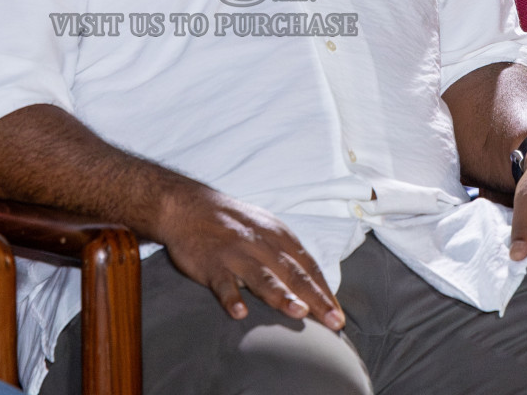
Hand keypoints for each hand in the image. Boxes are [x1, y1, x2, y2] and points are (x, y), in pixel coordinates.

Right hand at [154, 187, 344, 329]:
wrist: (188, 205)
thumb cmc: (233, 222)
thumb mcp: (265, 229)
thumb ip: (287, 255)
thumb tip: (314, 287)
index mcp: (278, 236)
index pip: (308, 266)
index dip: (325, 291)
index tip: (338, 316)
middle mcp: (261, 243)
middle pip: (293, 273)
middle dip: (315, 298)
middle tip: (333, 321)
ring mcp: (235, 253)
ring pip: (262, 276)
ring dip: (281, 294)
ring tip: (298, 312)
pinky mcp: (211, 263)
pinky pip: (222, 282)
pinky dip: (231, 297)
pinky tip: (240, 313)